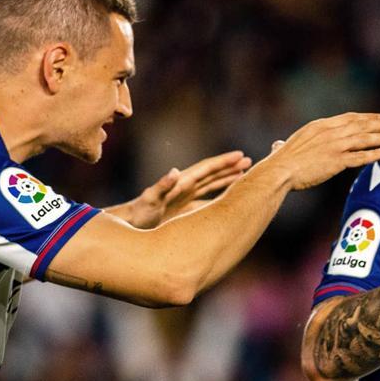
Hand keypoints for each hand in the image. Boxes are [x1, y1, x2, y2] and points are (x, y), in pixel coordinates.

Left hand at [121, 151, 251, 227]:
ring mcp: (186, 197)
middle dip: (230, 167)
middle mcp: (185, 187)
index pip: (206, 169)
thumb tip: (174, 172)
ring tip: (244, 173)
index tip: (240, 155)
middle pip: (212, 174)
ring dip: (227, 178)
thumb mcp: (149, 199)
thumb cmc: (139, 212)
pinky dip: (219, 196)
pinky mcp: (185, 209)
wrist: (130, 225)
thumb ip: (161, 186)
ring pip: (211, 185)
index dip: (223, 162)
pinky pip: (207, 200)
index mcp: (181, 183)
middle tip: (250, 160)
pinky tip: (229, 197)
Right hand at [266, 113, 379, 189]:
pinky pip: (361, 157)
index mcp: (320, 126)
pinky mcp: (337, 161)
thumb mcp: (285, 146)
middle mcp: (330, 132)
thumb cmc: (280, 162)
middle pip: (361, 125)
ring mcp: (335, 146)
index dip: (367, 117)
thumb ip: (287, 144)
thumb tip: (278, 145)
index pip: (349, 118)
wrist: (280, 171)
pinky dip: (376, 154)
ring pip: (365, 139)